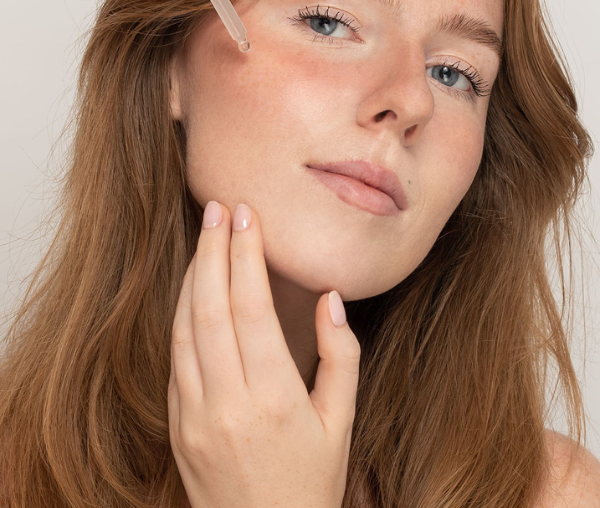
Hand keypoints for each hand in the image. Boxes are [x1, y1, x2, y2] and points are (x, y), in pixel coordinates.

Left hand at [168, 201, 360, 507]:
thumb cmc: (311, 482)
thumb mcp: (342, 422)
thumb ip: (342, 356)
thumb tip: (330, 298)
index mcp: (274, 399)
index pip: (251, 309)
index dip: (247, 256)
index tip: (248, 216)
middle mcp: (227, 402)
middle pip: (210, 308)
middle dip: (213, 250)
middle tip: (219, 209)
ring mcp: (195, 415)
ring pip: (184, 327)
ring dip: (194, 275)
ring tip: (205, 236)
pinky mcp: (177, 424)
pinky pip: (175, 355)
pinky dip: (182, 312)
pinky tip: (194, 286)